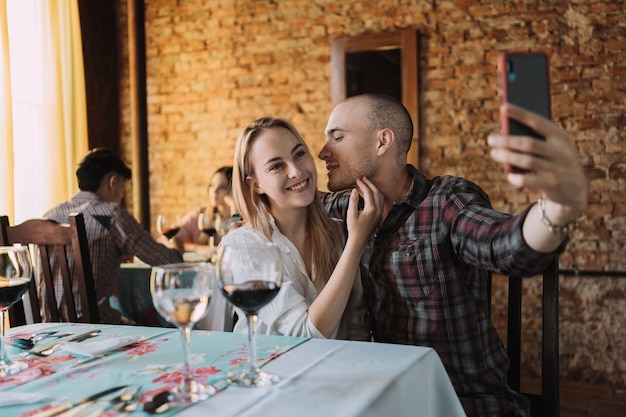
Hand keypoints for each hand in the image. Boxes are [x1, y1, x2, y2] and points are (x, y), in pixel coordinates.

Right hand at [346, 177, 382, 243]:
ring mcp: (380, 213)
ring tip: (366, 184)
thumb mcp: (351, 214)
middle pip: (376, 192)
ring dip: (374, 189)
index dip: (362, 185)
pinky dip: (376, 195)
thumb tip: (355, 190)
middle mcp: (378, 210)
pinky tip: (369, 194)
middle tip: (363, 178)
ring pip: (380, 196)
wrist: (359, 240)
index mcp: (371, 209)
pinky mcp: (380, 216)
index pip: (368, 192)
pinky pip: (380, 202)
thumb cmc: (354, 228)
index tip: (357, 180)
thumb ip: (353, 201)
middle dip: (370, 184)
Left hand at [488, 103, 587, 217]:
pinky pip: (528, 180)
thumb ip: (536, 139)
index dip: (520, 114)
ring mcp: (557, 169)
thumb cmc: (555, 161)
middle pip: (529, 143)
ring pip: (526, 161)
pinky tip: (509, 175)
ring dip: (507, 156)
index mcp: (562, 137)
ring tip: (493, 153)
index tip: (503, 107)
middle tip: (490, 139)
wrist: (575, 189)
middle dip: (507, 141)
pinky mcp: (552, 185)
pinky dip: (516, 177)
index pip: (538, 122)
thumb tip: (506, 133)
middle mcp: (561, 152)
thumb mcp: (553, 148)